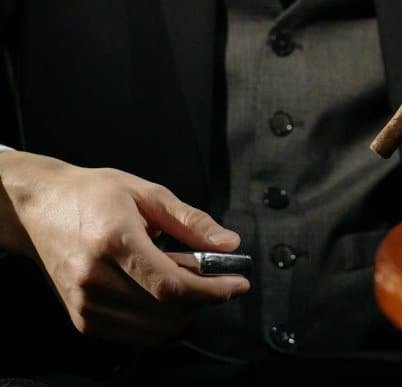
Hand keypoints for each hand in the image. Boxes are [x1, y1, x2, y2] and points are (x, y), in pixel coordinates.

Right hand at [0, 153, 248, 344]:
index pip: (171, 284)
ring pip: (154, 329)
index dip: (211, 290)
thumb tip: (229, 243)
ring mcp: (85, 304)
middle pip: (166, 310)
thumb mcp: (147, 192)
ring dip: (185, 312)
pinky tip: (165, 294)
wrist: (37, 210)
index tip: (239, 283)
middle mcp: (95, 279)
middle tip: (217, 276)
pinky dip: (162, 321)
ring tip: (188, 281)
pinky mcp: (82, 320)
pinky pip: (135, 334)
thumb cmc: (93, 195)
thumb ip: (191, 221)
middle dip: (204, 298)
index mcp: (114, 242)